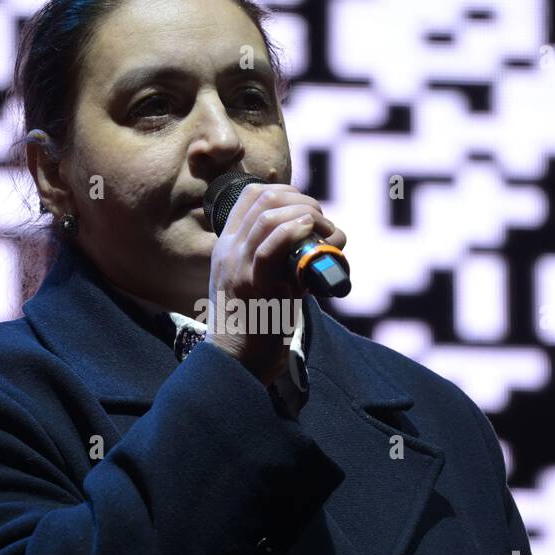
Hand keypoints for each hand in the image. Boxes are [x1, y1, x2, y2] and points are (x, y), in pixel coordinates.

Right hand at [206, 183, 346, 385]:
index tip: (308, 210)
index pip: (251, 196)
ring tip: (325, 235)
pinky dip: (297, 232)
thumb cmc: (259, 326)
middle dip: (302, 201)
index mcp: (228, 246)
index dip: (286, 191)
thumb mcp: (267, 282)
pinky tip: (314, 237)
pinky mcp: (254, 284)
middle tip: (323, 224)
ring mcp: (239, 265)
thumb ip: (286, 259)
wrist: (238, 362)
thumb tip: (326, 241)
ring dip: (307, 216)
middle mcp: (229, 250)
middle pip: (264, 198)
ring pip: (270, 216)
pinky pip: (272, 244)